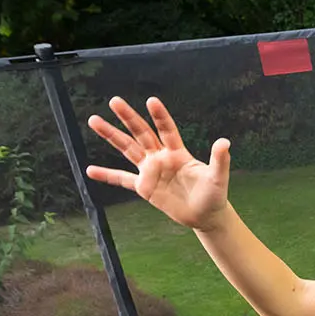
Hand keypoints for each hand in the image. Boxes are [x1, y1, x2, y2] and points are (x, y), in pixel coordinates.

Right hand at [85, 96, 231, 231]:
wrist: (205, 215)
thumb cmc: (213, 194)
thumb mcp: (218, 177)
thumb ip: (219, 159)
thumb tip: (225, 142)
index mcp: (178, 152)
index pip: (167, 129)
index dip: (160, 116)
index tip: (152, 101)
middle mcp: (161, 157)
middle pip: (141, 133)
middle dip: (128, 117)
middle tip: (114, 100)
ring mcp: (150, 171)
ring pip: (127, 149)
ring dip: (111, 136)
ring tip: (94, 120)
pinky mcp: (144, 187)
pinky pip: (122, 179)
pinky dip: (106, 175)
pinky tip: (89, 170)